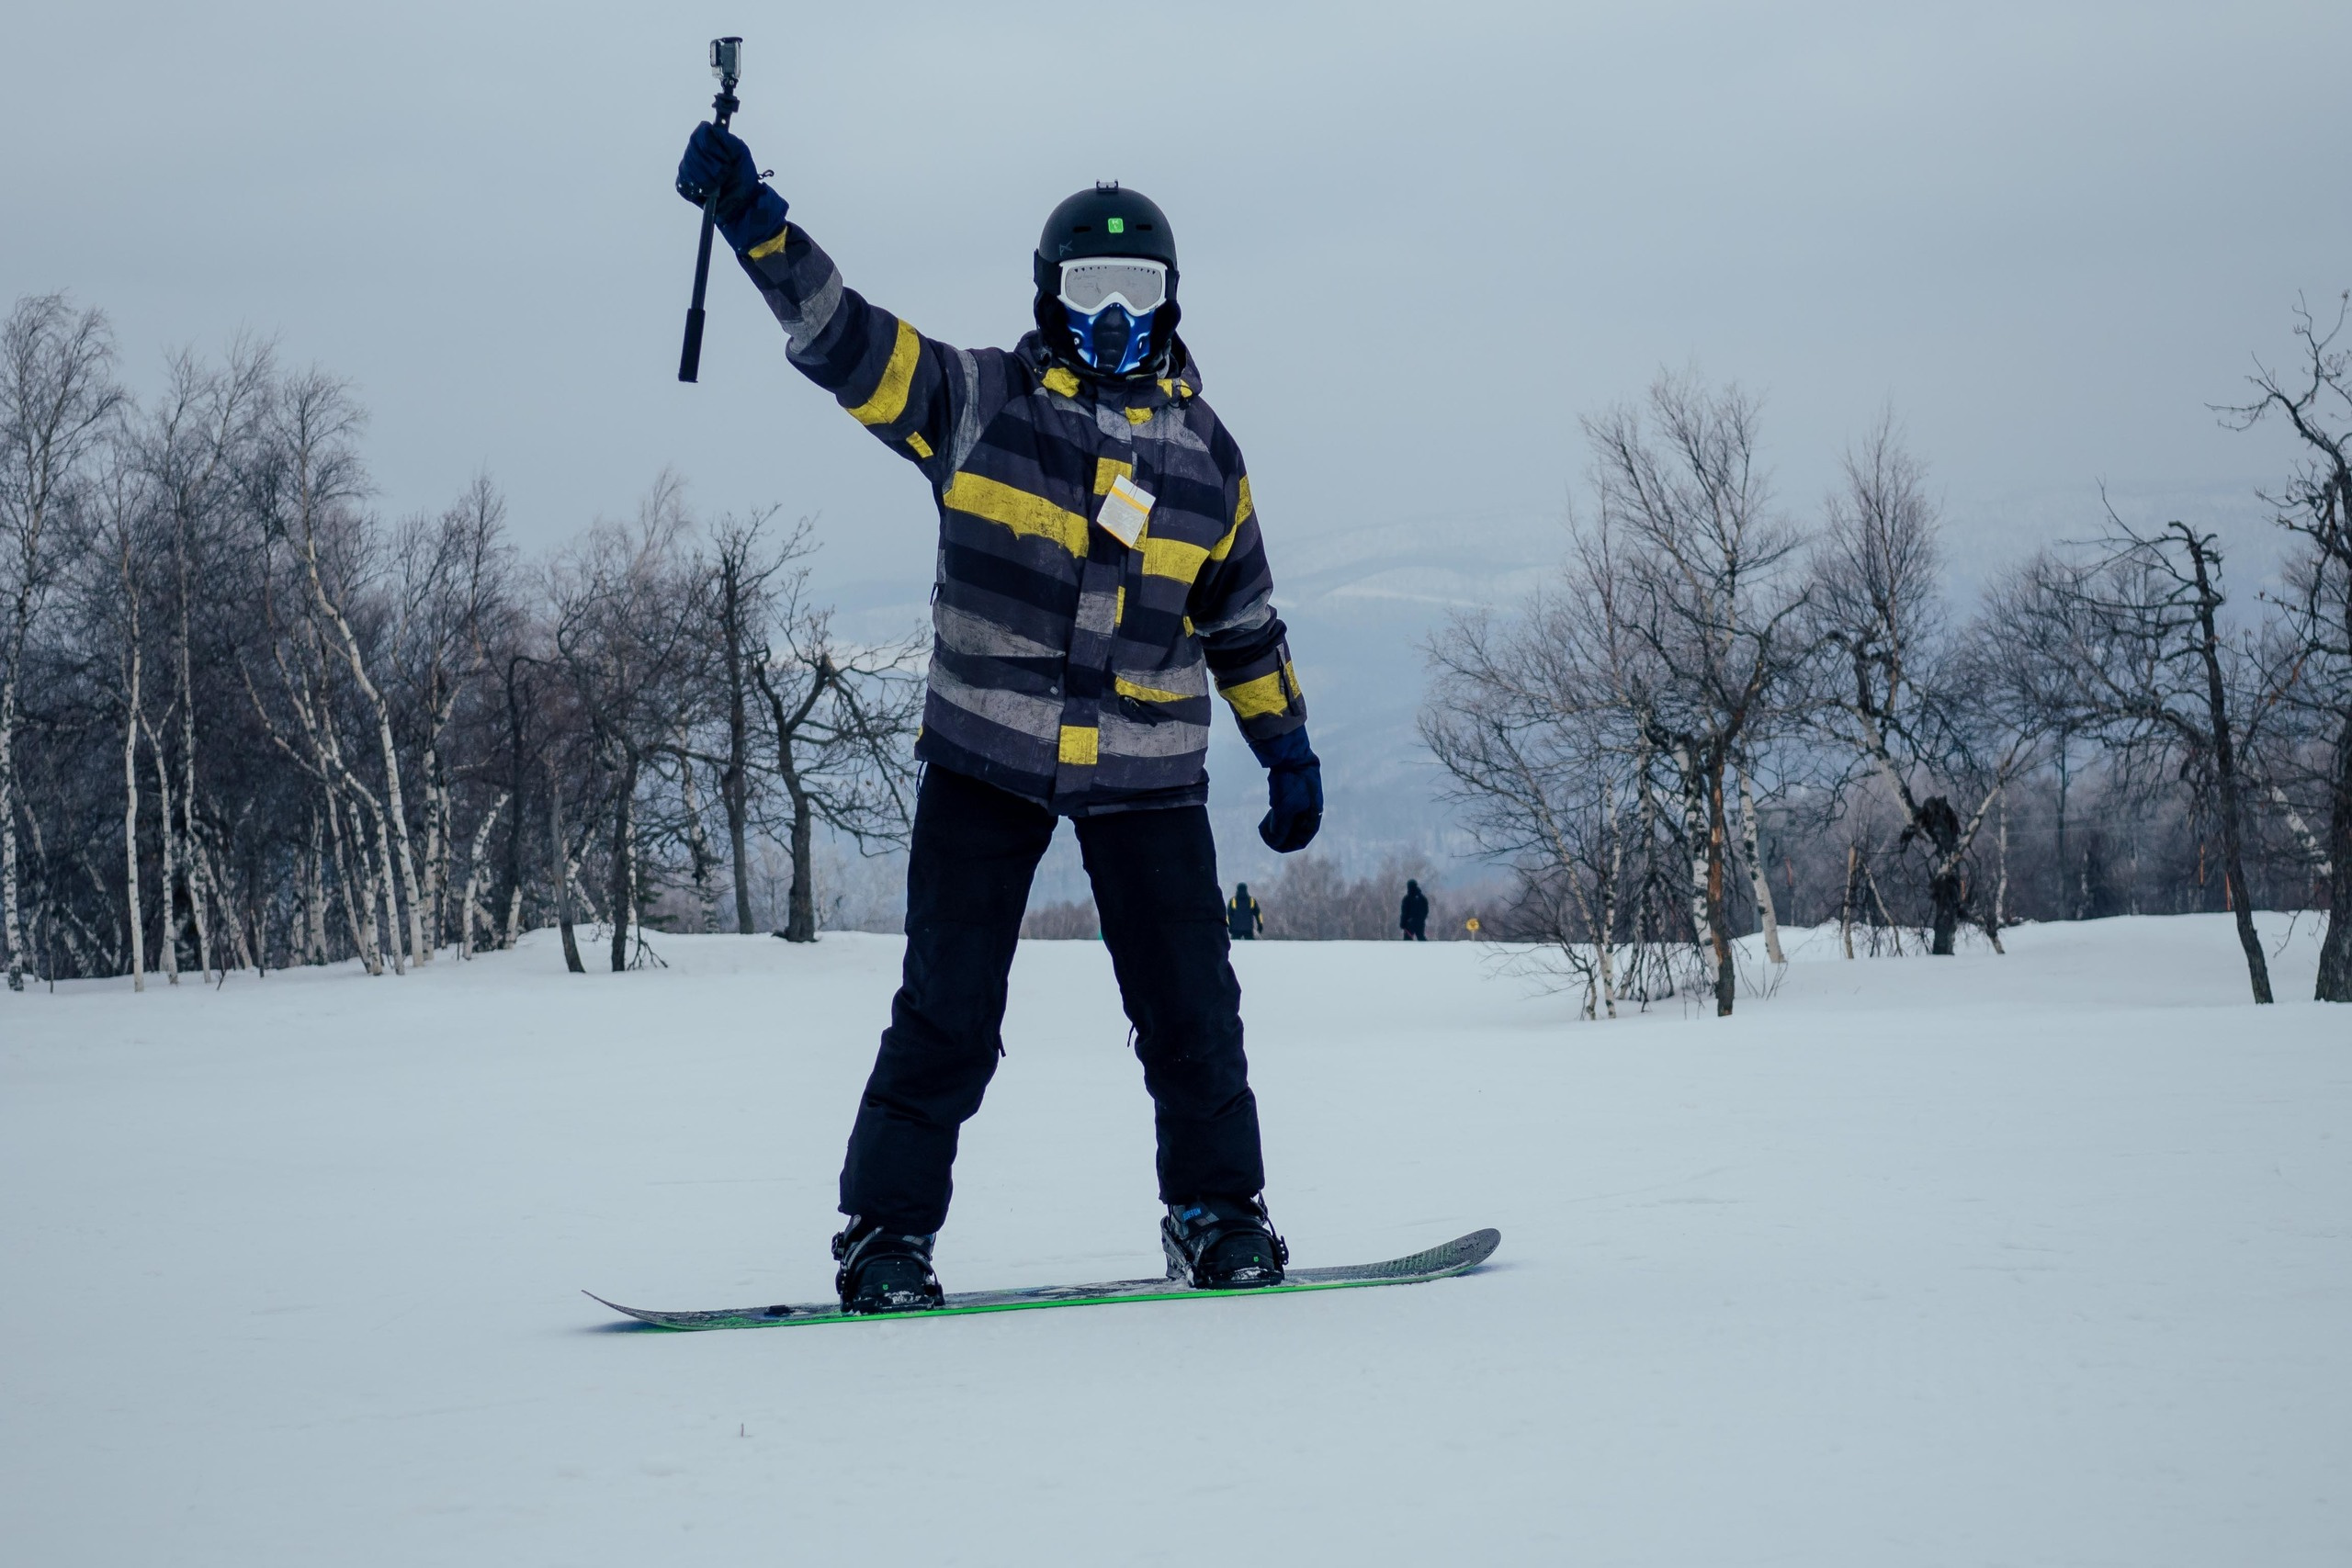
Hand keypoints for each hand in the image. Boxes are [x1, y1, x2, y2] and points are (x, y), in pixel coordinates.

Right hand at [675, 122, 759, 218]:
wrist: (742, 202)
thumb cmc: (743, 176)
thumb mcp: (740, 152)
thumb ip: (725, 138)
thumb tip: (709, 128)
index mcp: (709, 141)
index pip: (700, 135)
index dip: (712, 147)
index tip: (726, 159)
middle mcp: (696, 152)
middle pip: (693, 151)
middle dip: (711, 165)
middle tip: (724, 174)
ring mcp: (688, 168)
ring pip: (688, 166)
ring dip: (707, 177)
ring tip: (719, 183)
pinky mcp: (684, 185)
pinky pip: (683, 183)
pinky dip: (698, 188)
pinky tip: (710, 191)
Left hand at [1249, 727, 1321, 852]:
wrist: (1291, 756)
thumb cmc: (1290, 783)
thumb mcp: (1283, 808)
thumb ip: (1279, 828)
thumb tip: (1275, 841)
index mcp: (1312, 817)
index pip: (1301, 840)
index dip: (1285, 845)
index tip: (1271, 843)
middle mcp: (1310, 812)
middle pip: (1295, 833)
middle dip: (1280, 837)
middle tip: (1265, 834)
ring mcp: (1303, 803)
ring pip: (1290, 822)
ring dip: (1278, 827)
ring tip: (1264, 826)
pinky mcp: (1294, 795)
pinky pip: (1287, 812)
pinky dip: (1278, 817)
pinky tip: (1269, 815)